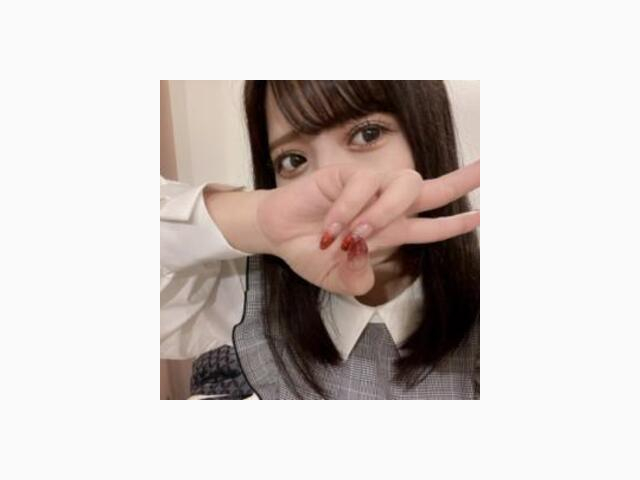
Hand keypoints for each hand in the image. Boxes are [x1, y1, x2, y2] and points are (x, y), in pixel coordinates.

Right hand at [257, 161, 479, 295]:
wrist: (277, 235)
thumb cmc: (311, 254)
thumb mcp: (337, 279)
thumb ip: (356, 280)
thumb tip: (363, 261)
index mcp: (391, 231)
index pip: (431, 226)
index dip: (456, 223)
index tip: (483, 215)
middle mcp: (385, 207)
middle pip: (433, 188)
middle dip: (463, 179)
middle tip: (489, 168)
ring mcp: (368, 188)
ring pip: (404, 186)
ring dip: (384, 213)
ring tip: (355, 237)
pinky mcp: (346, 175)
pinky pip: (362, 186)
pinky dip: (348, 210)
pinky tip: (330, 228)